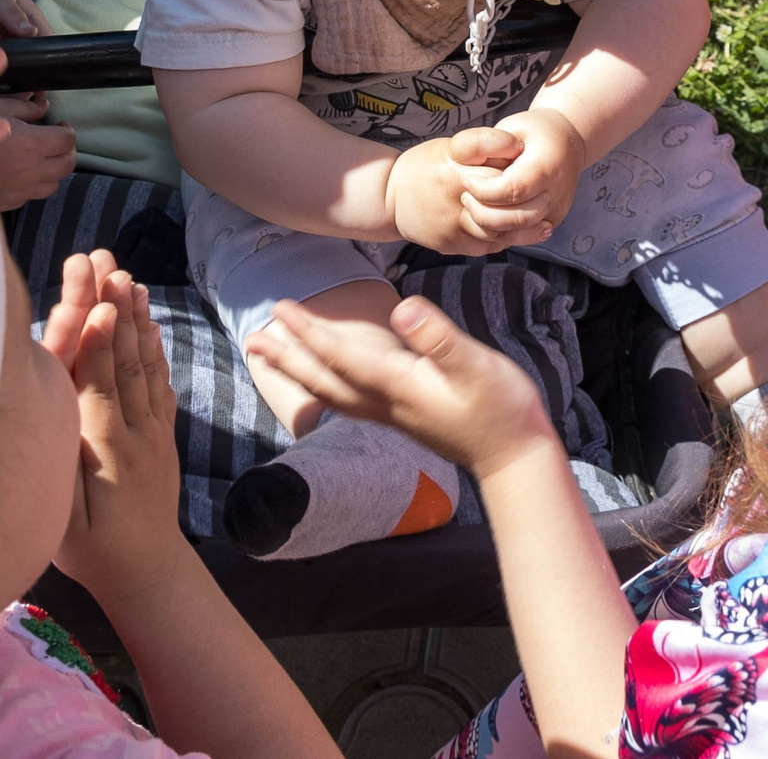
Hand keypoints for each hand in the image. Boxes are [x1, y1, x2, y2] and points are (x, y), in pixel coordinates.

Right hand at [0, 97, 76, 208]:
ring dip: (54, 170)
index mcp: (33, 144)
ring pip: (54, 183)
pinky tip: (22, 173)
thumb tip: (41, 103)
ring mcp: (22, 190)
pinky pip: (33, 195)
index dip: (67, 129)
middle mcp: (33, 170)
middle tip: (56, 140)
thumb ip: (23, 106)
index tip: (60, 124)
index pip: (67, 139)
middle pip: (67, 164)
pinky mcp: (10, 202)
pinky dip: (35, 184)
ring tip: (42, 158)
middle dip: (67, 150)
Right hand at [47, 252, 185, 594]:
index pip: (102, 382)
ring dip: (136, 318)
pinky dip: (153, 348)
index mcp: (108, 450)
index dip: (100, 339)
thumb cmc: (91, 550)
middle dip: (116, 307)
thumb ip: (64, 464)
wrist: (147, 573)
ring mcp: (152, 430)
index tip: (100, 296)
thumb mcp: (68, 516)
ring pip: (145, 364)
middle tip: (108, 262)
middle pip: (126, 359)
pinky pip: (158, 382)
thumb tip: (53, 415)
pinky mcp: (160, 434)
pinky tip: (148, 322)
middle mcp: (135, 431)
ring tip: (128, 276)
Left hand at [248, 293, 552, 477]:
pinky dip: (326, 388)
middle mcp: (386, 403)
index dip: (309, 332)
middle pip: (324, 379)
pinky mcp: (403, 419)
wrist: (515, 458)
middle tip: (253, 340)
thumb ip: (438, 338)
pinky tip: (325, 384)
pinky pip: (349, 402)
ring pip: (332, 392)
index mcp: (397, 385)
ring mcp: (392, 415)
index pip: (341, 356)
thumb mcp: (476, 366)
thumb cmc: (501, 409)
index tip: (281, 310)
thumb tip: (402, 311)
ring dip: (300, 374)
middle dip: (288, 358)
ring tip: (274, 359)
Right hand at [386, 137, 530, 255]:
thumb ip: (483, 146)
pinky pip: (487, 246)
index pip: (502, 180)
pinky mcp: (451, 246)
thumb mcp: (451, 147)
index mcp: (457, 173)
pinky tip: (517, 233)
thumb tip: (517, 146)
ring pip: (499, 234)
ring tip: (543, 223)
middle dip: (530, 210)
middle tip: (548, 207)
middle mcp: (455, 203)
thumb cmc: (425, 166)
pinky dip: (504, 240)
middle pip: (506, 212)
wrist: (388, 197)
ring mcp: (453, 228)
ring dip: (523, 230)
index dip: (522, 181)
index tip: (539, 180)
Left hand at [463, 109, 582, 237]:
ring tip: (474, 205)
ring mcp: (556, 210)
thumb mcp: (511, 126)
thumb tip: (473, 171)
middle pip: (518, 218)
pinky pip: (523, 237)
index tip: (466, 182)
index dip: (484, 190)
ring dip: (490, 225)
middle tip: (466, 196)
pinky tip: (487, 216)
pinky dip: (501, 232)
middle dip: (483, 213)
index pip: (513, 189)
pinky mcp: (551, 221)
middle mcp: (556, 192)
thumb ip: (489, 145)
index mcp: (548, 164)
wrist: (567, 142)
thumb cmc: (533, 132)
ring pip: (519, 233)